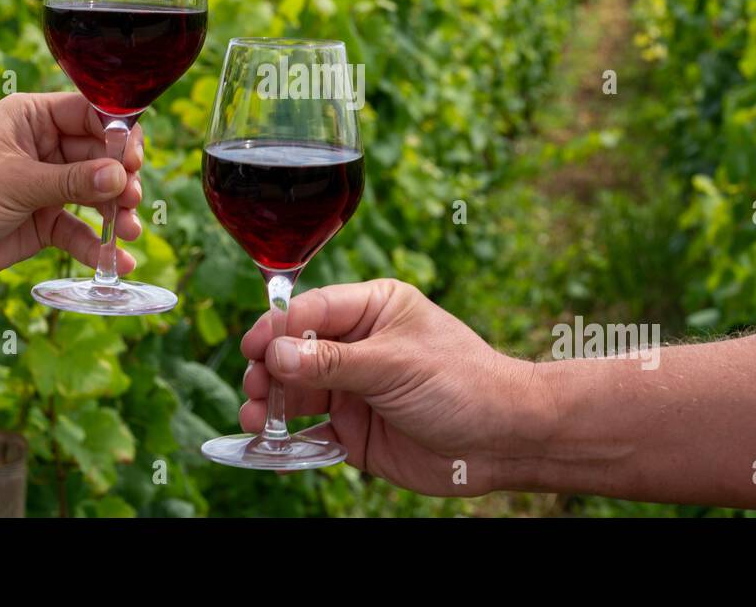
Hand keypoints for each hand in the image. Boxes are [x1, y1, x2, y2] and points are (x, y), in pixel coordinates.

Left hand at [0, 92, 143, 296]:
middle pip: (101, 155)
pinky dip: (99, 244)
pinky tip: (117, 260)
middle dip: (121, 178)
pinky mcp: (46, 220)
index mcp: (32, 117)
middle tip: (132, 199)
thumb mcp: (15, 182)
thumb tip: (121, 177)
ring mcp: (48, 184)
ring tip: (130, 230)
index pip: (90, 113)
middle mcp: (45, 146)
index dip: (117, 133)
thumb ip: (71, 180)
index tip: (133, 159)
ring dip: (117, 211)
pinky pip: (81, 229)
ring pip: (98, 192)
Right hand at [239, 279, 550, 495]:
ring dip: (271, 404)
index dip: (278, 328)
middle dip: (269, 369)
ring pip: (297, 392)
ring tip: (256, 419)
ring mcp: (354, 389)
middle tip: (255, 388)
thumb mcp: (394, 364)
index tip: (252, 347)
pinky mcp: (354, 431)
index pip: (312, 310)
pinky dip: (288, 440)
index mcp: (373, 309)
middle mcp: (359, 346)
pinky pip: (310, 433)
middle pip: (295, 352)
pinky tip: (269, 446)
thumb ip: (333, 362)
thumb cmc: (462, 383)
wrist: (503, 440)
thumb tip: (275, 354)